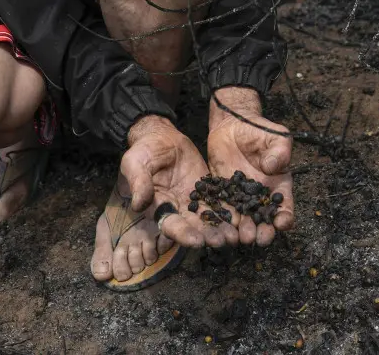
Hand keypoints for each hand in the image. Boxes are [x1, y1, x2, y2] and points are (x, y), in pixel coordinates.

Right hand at [122, 116, 237, 247]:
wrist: (161, 136)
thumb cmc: (144, 149)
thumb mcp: (136, 162)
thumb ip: (139, 182)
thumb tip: (138, 205)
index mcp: (158, 206)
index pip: (171, 225)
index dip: (183, 234)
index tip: (197, 241)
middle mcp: (177, 209)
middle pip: (193, 227)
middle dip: (207, 235)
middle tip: (222, 241)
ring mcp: (194, 200)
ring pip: (209, 218)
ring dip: (221, 228)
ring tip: (235, 235)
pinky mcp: (207, 190)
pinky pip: (219, 202)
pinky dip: (229, 211)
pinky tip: (241, 218)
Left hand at [206, 87, 294, 245]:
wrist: (232, 124)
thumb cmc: (259, 130)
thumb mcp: (277, 136)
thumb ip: (280, 151)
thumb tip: (274, 167)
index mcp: (278, 186)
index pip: (285, 207)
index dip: (285, 218)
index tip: (281, 224)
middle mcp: (260, 196)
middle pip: (263, 220)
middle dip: (262, 231)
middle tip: (256, 238)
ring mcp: (240, 197)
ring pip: (242, 219)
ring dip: (241, 231)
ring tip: (239, 238)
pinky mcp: (222, 193)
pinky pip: (221, 208)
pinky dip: (221, 219)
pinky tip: (218, 226)